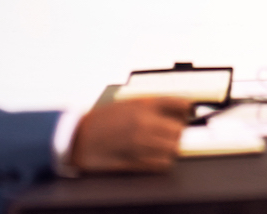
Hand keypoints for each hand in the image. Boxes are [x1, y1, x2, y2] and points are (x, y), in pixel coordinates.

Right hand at [69, 97, 189, 172]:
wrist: (79, 137)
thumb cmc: (104, 119)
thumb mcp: (130, 103)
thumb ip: (155, 105)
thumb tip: (181, 109)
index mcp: (144, 105)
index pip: (181, 105)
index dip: (187, 111)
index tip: (188, 114)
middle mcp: (144, 122)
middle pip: (179, 130)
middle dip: (177, 133)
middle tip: (170, 133)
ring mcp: (140, 142)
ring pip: (173, 148)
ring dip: (171, 148)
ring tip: (161, 146)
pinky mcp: (134, 160)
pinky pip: (161, 164)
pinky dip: (162, 161)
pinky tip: (155, 157)